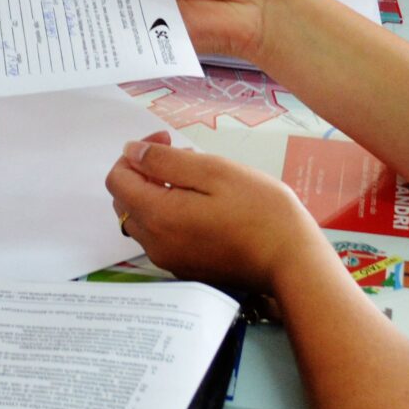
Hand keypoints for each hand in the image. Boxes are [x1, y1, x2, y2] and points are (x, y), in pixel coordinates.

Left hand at [106, 132, 333, 295]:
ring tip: (198, 178)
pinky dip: (169, 213)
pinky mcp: (185, 268)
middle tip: (183, 156)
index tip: (167, 141)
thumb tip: (130, 152)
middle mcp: (154, 243)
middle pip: (125, 200)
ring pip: (142, 218)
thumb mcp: (214, 171)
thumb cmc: (260, 210)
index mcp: (157, 216)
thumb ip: (165, 161)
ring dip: (156, 192)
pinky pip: (161, 235)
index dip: (135, 153)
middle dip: (144, 171)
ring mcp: (169, 260)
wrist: (291, 261)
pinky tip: (203, 204)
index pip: (117, 179)